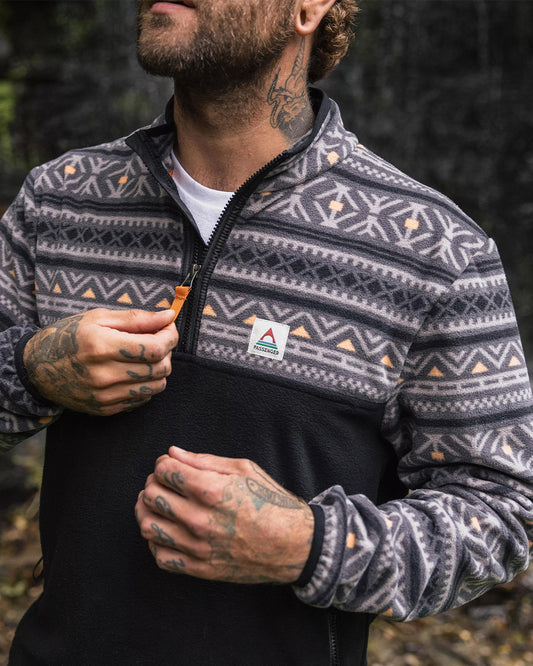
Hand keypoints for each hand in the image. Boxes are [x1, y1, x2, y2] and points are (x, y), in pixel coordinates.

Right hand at [23, 308, 177, 414]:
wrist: (38, 367)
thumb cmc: (70, 336)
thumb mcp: (99, 317)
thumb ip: (137, 318)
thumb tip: (168, 316)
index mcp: (101, 346)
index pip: (155, 348)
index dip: (170, 337)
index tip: (168, 328)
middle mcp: (103, 374)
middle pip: (160, 368)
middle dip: (167, 352)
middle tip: (157, 340)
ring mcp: (104, 395)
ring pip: (156, 387)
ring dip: (159, 369)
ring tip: (145, 356)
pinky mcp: (105, 409)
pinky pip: (142, 399)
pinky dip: (146, 384)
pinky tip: (133, 371)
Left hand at [136, 447, 314, 584]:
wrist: (294, 545)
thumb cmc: (271, 502)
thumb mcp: (245, 470)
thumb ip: (204, 461)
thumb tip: (173, 453)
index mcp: (211, 490)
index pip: (164, 471)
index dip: (163, 463)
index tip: (171, 464)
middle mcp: (200, 520)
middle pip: (151, 495)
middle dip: (154, 482)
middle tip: (165, 482)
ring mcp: (198, 547)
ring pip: (148, 526)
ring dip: (147, 510)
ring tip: (159, 504)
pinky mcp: (199, 569)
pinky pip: (160, 557)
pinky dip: (156, 541)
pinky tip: (167, 530)